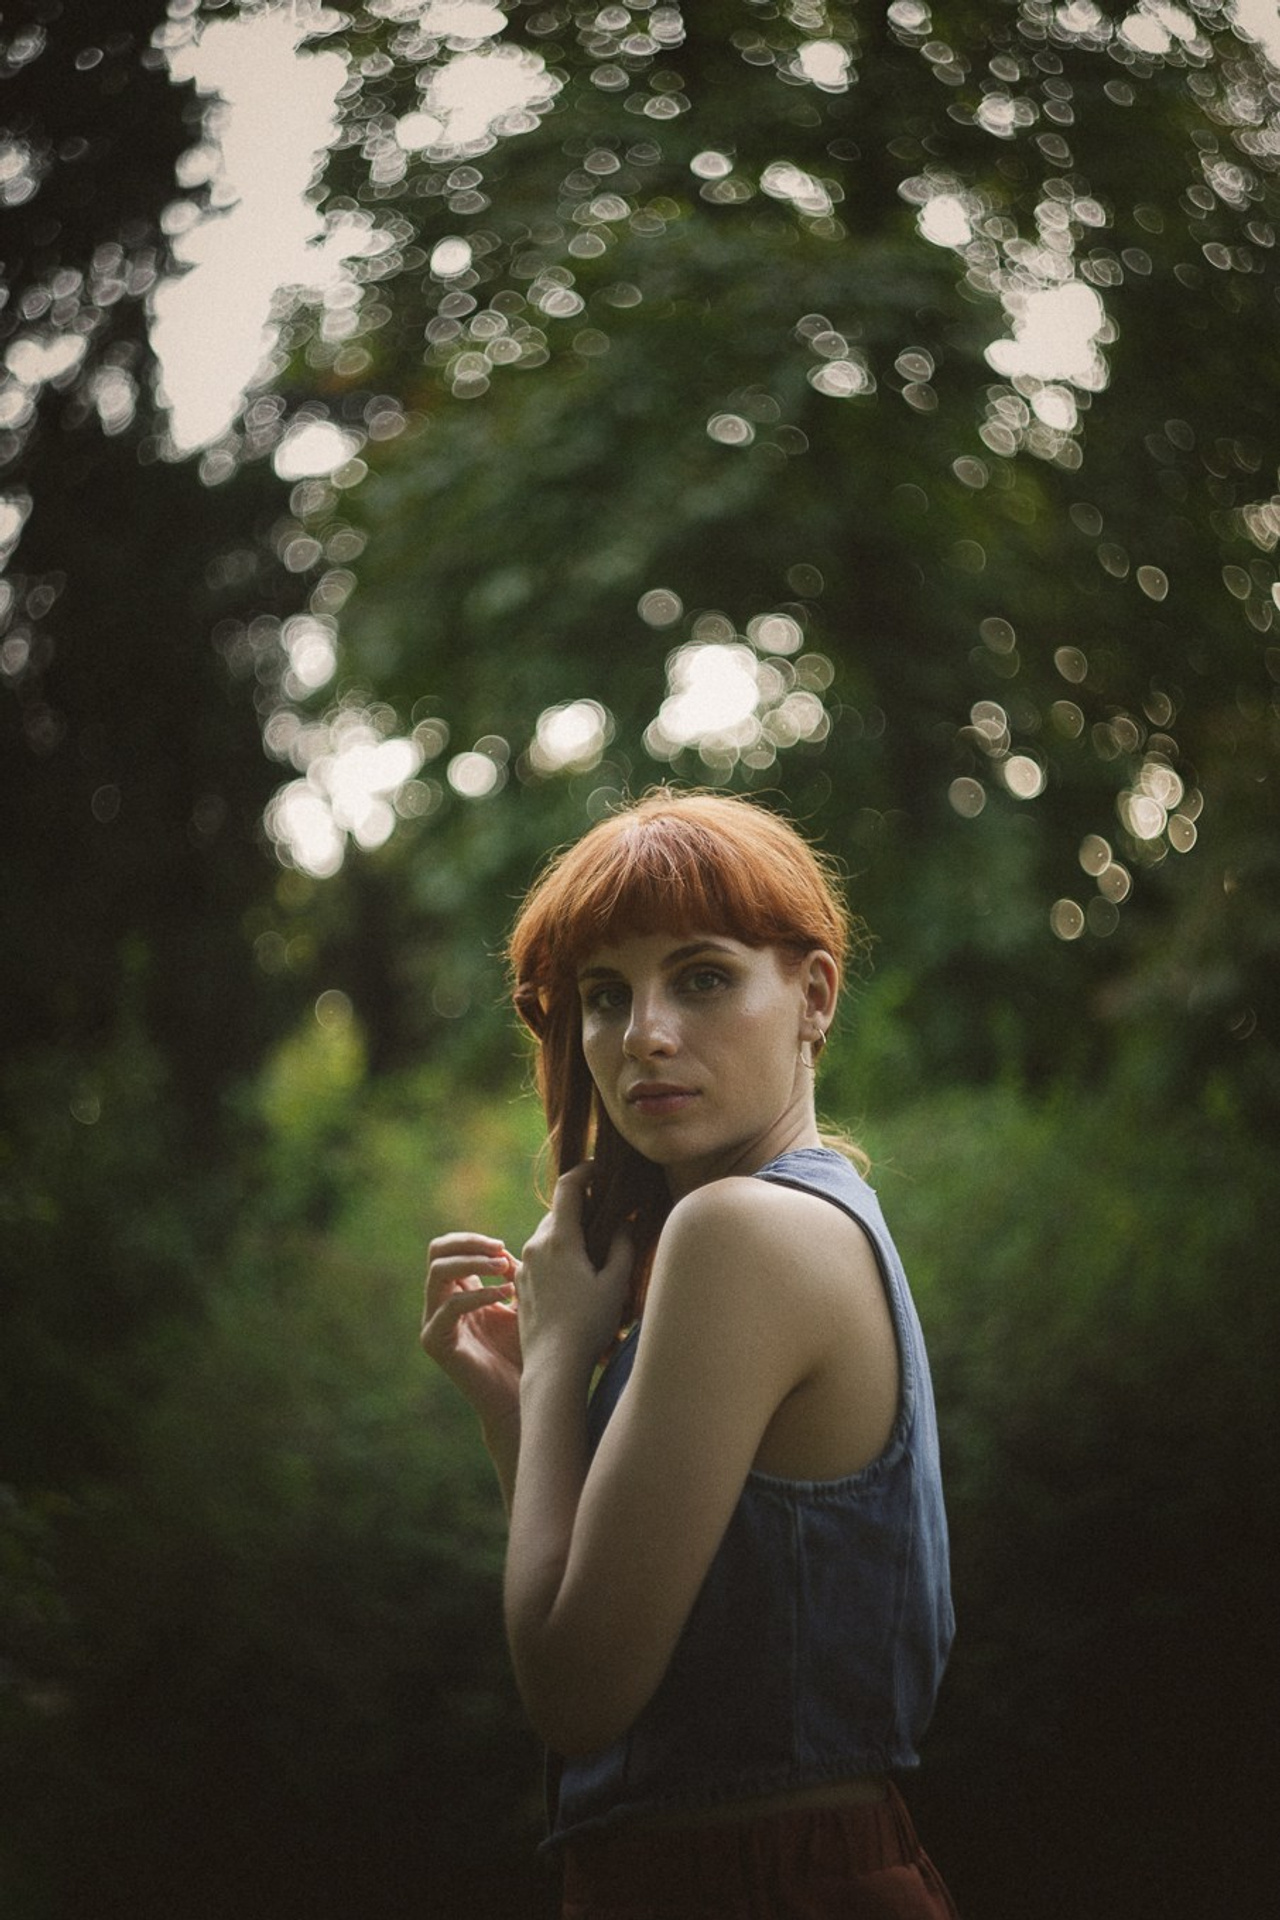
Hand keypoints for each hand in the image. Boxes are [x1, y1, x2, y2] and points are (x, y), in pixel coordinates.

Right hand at [421, 1233, 521, 1433]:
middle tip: (501, 1250)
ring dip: (474, 1262)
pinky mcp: (436, 1342)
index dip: (474, 1239)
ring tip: (505, 1267)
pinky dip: (479, 1294)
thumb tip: (514, 1243)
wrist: (525, 1395)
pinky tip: (505, 1294)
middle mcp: (440, 1303)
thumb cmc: (529, 1350)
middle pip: (437, 1252)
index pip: (448, 1247)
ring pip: (439, 1272)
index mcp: (458, 1291)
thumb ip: (513, 1273)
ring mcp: (434, 1322)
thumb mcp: (522, 1301)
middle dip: (470, 1244)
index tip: (504, 1246)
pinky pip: (450, 1305)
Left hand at [517, 1164, 633, 1376]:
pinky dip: (558, 1254)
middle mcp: (535, 1246)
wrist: (552, 1366)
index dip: (585, 1170)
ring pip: (548, 1234)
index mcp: (559, 1239)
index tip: (600, 1167)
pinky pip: (540, 1256)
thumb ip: (623, 1247)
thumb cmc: (588, 1326)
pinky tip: (576, 1276)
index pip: (568, 1187)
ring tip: (595, 1250)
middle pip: (559, 1211)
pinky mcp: (520, 1284)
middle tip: (608, 1214)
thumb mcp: (615, 1285)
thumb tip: (626, 1221)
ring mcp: (524, 1265)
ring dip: (570, 1233)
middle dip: (582, 1207)